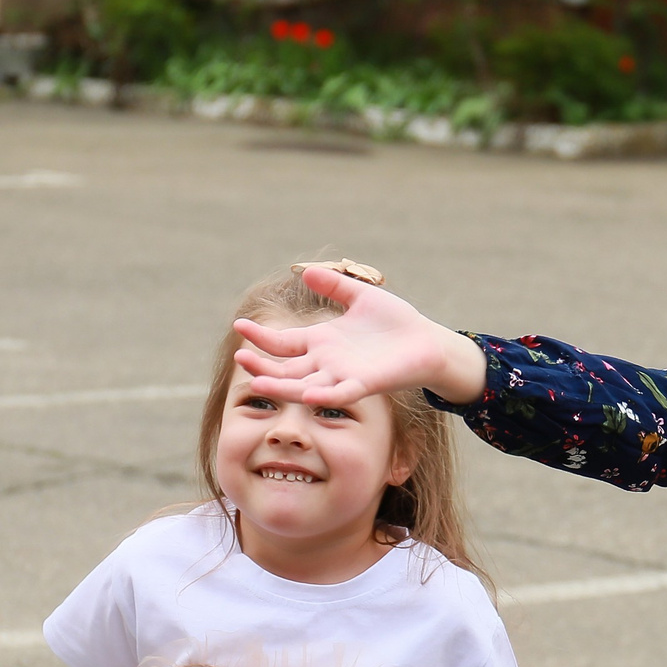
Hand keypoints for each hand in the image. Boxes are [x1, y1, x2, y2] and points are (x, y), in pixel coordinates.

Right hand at [232, 266, 486, 407]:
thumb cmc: (395, 322)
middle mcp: (327, 363)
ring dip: (282, 386)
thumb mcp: (361, 297)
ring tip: (256, 382)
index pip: (283, 343)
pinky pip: (342, 394)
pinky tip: (310, 395)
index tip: (239, 326)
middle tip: (238, 357)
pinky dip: (327, 396)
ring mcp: (344, 376)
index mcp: (322, 342)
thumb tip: (306, 271)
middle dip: (262, 366)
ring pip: (305, 386)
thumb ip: (335, 286)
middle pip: (286, 369)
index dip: (262, 337)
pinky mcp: (366, 384)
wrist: (427, 342)